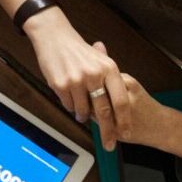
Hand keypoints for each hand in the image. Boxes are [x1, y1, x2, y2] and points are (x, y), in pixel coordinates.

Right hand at [26, 14, 127, 131]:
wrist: (54, 37)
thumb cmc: (79, 51)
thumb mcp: (101, 60)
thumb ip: (110, 81)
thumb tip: (118, 108)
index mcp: (110, 69)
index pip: (121, 101)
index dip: (125, 120)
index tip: (126, 134)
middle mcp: (95, 75)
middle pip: (105, 111)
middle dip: (108, 132)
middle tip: (109, 145)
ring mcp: (77, 80)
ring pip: (84, 111)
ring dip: (83, 116)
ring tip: (81, 112)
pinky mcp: (61, 85)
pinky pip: (68, 105)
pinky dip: (70, 106)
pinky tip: (69, 96)